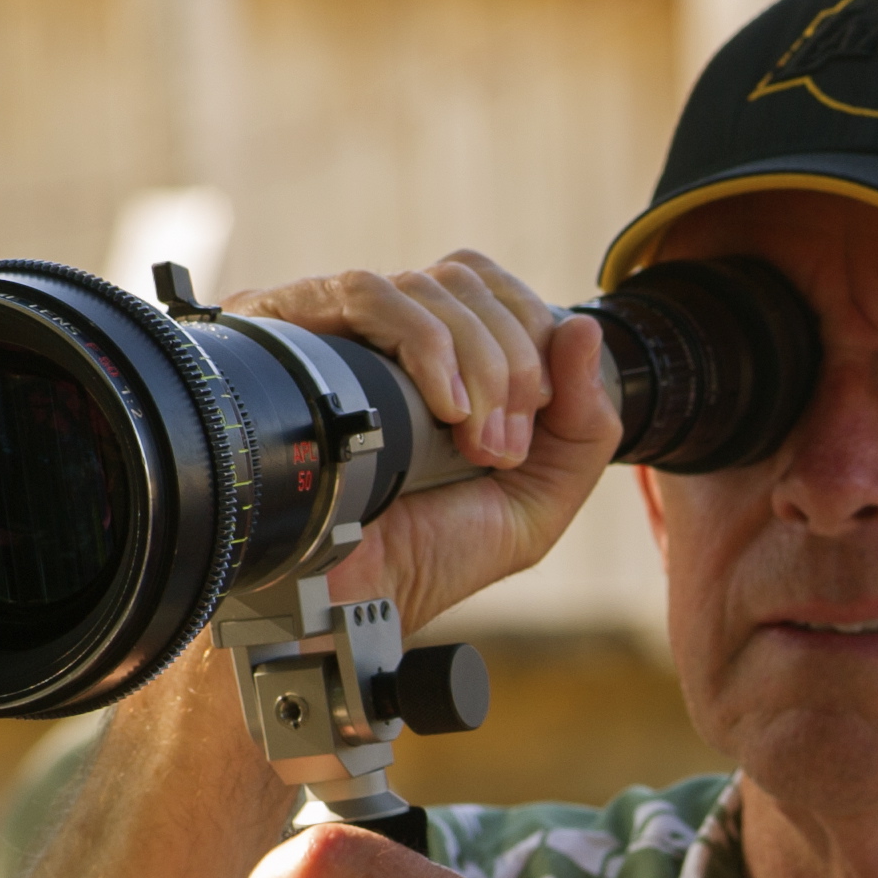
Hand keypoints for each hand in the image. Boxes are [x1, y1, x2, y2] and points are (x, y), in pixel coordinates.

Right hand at [222, 251, 620, 632]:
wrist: (351, 598)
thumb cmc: (432, 554)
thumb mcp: (539, 497)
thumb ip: (585, 423)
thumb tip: (584, 328)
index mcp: (443, 355)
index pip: (497, 289)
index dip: (533, 343)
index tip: (529, 430)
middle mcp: (388, 332)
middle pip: (469, 279)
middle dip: (512, 363)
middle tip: (500, 448)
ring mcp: (338, 327)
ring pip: (428, 285)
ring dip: (479, 364)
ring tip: (472, 444)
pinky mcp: (292, 330)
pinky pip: (368, 295)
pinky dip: (428, 348)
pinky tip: (442, 409)